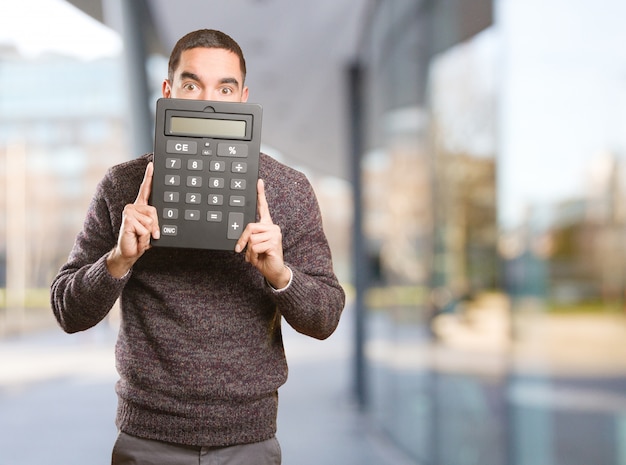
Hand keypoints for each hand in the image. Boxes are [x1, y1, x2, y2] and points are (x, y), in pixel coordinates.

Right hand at [106, 162, 159, 277]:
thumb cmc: (140, 240)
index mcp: (140, 207)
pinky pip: (145, 227)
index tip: (152, 164)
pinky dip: (144, 236)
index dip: (149, 177)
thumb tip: (157, 226)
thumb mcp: (152, 230)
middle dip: (155, 226)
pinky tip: (136, 236)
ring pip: (151, 220)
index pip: (145, 190)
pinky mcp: (127, 218)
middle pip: (155, 211)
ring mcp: (129, 211)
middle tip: (149, 234)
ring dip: (149, 232)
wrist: (128, 252)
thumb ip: (155, 223)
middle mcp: (134, 207)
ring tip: (141, 236)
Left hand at [235, 179, 290, 288]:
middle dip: (242, 240)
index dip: (260, 194)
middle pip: (250, 226)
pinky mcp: (274, 243)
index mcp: (266, 226)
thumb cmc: (263, 257)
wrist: (274, 271)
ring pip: (251, 238)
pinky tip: (261, 257)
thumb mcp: (252, 246)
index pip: (263, 207)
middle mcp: (272, 227)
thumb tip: (242, 238)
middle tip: (240, 249)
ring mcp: (275, 234)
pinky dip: (253, 255)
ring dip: (249, 250)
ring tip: (256, 255)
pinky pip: (255, 246)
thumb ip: (247, 238)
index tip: (259, 181)